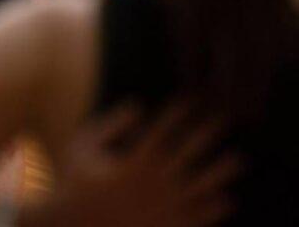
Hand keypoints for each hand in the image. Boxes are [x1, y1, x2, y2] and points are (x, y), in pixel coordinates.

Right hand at [50, 102, 237, 226]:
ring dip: (222, 170)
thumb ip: (110, 123)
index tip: (191, 99)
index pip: (165, 129)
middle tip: (224, 117)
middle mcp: (155, 182)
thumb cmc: (74, 182)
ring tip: (238, 159)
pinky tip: (225, 198)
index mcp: (135, 161)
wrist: (74, 226)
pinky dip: (214, 207)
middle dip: (208, 131)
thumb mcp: (82, 146)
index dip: (180, 112)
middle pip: (191, 151)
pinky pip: (198, 217)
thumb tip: (138, 105)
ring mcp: (164, 207)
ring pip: (203, 185)